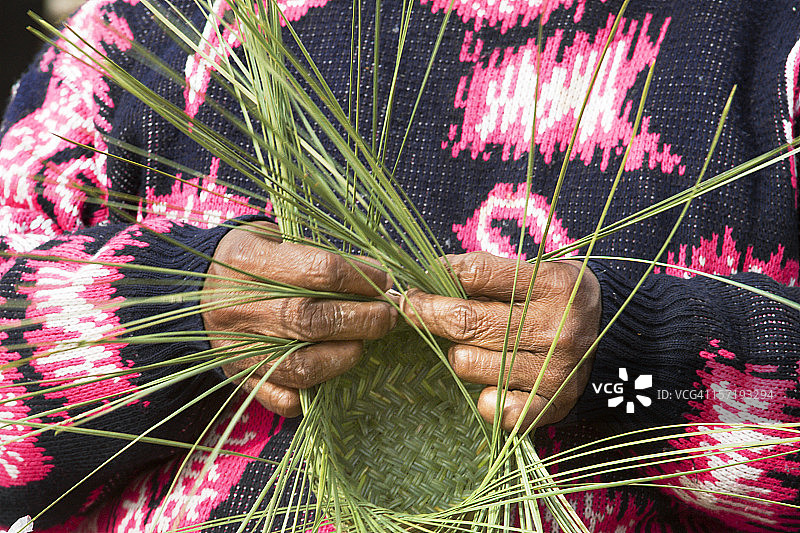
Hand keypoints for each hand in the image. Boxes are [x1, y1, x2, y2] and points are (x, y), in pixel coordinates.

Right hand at [202, 222, 396, 416]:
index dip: (362, 277)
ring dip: (345, 356)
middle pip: (315, 321)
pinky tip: (331, 370)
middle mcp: (241, 308)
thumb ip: (317, 255)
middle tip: (388, 316)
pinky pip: (284, 399)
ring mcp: (239, 349)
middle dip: (365, 320)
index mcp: (250, 262)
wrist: (192, 292)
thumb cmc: (249, 260)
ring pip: (303, 366)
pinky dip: (314, 391)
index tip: (385, 279)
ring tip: (361, 343)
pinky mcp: (241, 378)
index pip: (321, 271)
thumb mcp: (275, 238)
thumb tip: (374, 276)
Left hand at [401, 252, 600, 430]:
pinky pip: (494, 407)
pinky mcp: (551, 403)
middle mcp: (556, 328)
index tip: (422, 275)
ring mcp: (554, 370)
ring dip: (457, 353)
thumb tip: (432, 276)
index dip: (441, 272)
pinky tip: (488, 386)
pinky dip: (483, 398)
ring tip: (470, 346)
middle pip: (466, 321)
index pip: (477, 273)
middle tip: (409, 307)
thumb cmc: (559, 299)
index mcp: (554, 285)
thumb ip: (491, 274)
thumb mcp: (539, 271)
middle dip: (426, 312)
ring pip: (468, 362)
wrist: (618, 339)